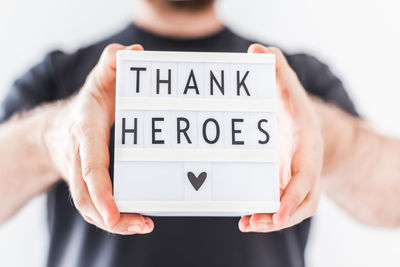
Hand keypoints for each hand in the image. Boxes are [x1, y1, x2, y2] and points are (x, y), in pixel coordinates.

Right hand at [45, 43, 153, 234]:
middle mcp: (79, 158)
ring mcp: (81, 174)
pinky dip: (114, 217)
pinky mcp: (88, 184)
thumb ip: (112, 63)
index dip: (100, 189)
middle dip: (110, 215)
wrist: (60, 128)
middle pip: (86, 196)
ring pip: (89, 207)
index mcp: (84, 133)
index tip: (113, 212)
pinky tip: (137, 220)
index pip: (90, 165)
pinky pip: (96, 206)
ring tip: (143, 225)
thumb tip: (133, 55)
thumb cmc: (89, 104)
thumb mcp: (100, 78)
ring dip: (116, 222)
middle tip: (141, 224)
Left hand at [239, 44, 322, 232]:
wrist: (302, 125)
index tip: (278, 213)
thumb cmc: (293, 107)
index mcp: (308, 147)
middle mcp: (306, 168)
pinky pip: (279, 205)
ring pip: (291, 209)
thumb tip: (256, 50)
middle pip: (301, 202)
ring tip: (247, 223)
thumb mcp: (286, 86)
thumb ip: (276, 67)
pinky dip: (265, 215)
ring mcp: (295, 180)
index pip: (305, 178)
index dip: (292, 197)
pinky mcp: (282, 185)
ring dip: (270, 220)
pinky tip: (246, 218)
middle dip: (281, 215)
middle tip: (254, 223)